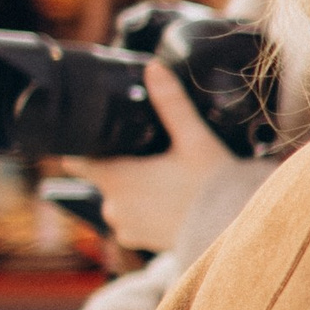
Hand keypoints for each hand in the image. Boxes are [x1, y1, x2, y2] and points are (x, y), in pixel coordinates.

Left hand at [60, 64, 242, 252]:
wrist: (233, 229)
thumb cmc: (212, 185)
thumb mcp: (194, 138)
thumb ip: (170, 103)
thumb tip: (154, 67)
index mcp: (115, 177)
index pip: (77, 159)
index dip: (84, 146)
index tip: (98, 138)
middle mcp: (111, 204)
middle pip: (103, 176)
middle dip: (122, 166)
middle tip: (152, 156)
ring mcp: (123, 225)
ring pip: (117, 197)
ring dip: (132, 190)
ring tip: (164, 180)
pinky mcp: (137, 241)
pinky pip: (130, 219)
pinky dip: (143, 210)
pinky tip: (167, 202)